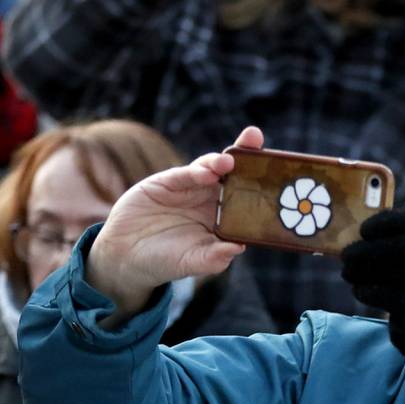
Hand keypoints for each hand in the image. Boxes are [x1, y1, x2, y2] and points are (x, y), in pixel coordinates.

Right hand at [86, 127, 264, 321]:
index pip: (248, 195)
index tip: (278, 171)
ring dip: (221, 161)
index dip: (261, 182)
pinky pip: (184, 173)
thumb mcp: (192, 263)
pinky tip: (207, 171)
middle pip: (234, 173)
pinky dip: (196, 170)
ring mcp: (190, 188)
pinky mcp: (167, 182)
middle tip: (256, 139)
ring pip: (211, 168)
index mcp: (225, 218)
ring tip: (229, 162)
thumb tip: (238, 249)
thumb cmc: (167, 261)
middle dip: (246, 155)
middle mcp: (211, 199)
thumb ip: (214, 258)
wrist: (126, 256)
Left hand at [341, 210, 404, 398]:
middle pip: (399, 247)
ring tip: (349, 274)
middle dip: (366, 249)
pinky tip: (360, 291)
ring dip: (362, 271)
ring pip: (391, 271)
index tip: (363, 230)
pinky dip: (367, 291)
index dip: (384, 223)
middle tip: (345, 256)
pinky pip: (387, 296)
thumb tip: (363, 240)